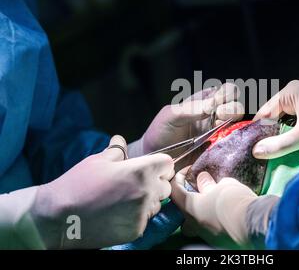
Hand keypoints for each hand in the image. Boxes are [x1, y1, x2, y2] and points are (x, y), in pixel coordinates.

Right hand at [31, 135, 173, 248]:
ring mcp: (142, 213)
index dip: (159, 164)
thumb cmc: (78, 184)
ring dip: (147, 200)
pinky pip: (145, 219)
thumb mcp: (97, 161)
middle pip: (165, 185)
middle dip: (155, 182)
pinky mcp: (136, 230)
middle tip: (135, 183)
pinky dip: (137, 216)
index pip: (167, 164)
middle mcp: (146, 192)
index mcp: (140, 171)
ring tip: (124, 199)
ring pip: (157, 203)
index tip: (149, 167)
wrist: (59, 217)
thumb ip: (117, 151)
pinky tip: (118, 213)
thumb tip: (119, 140)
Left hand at [128, 83, 243, 158]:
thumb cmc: (160, 132)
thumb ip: (191, 108)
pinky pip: (234, 146)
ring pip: (239, 126)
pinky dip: (233, 144)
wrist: (155, 158)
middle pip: (237, 107)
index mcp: (206, 102)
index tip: (215, 103)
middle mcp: (216, 116)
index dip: (226, 94)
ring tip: (218, 130)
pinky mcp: (219, 152)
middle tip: (218, 115)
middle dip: (232, 109)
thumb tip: (212, 105)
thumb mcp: (171, 115)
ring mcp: (220, 134)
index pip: (227, 91)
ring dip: (233, 126)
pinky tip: (220, 144)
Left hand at [170, 166, 256, 245]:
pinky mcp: (218, 241)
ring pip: (196, 223)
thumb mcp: (223, 184)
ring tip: (213, 201)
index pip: (174, 191)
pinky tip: (225, 212)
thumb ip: (209, 183)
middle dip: (188, 200)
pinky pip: (210, 229)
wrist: (253, 223)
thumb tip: (202, 180)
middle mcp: (194, 224)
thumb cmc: (234, 200)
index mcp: (190, 208)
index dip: (179, 178)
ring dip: (201, 211)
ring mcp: (205, 235)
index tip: (188, 171)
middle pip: (182, 211)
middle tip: (199, 190)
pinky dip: (213, 219)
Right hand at [253, 80, 298, 158]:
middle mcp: (296, 88)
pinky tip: (288, 138)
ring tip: (273, 146)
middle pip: (274, 112)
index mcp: (291, 90)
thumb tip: (255, 152)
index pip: (266, 111)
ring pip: (284, 114)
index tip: (251, 146)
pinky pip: (294, 114)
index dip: (259, 129)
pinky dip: (290, 126)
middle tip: (262, 149)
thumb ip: (279, 145)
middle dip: (269, 129)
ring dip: (280, 129)